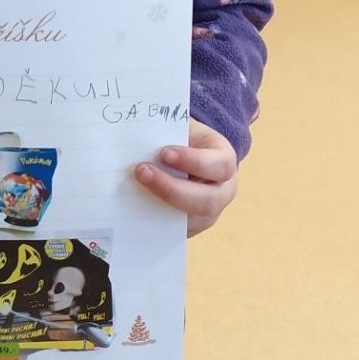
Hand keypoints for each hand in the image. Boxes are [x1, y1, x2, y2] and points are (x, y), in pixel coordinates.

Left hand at [134, 118, 237, 237]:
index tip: (164, 153)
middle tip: (142, 171)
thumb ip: (165, 133)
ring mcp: (208, 214)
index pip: (220, 165)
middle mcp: (223, 192)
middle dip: (171, 189)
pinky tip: (133, 207)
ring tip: (134, 189)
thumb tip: (135, 138)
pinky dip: (154, 219)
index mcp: (225, 161)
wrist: (185, 155)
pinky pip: (175, 230)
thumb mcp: (180, 129)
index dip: (193, 161)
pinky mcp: (190, 227)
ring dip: (160, 206)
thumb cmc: (181, 139)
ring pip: (191, 220)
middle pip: (207, 200)